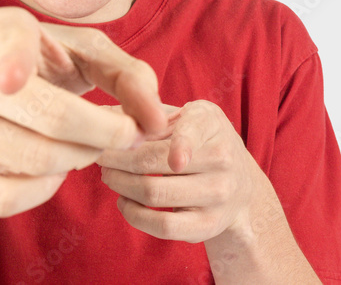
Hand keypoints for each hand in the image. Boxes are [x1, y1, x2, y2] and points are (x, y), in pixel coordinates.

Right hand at [0, 6, 167, 217]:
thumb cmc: (31, 68)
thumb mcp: (74, 51)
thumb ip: (126, 72)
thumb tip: (156, 121)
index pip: (8, 47)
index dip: (13, 62)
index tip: (14, 80)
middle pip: (53, 118)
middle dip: (109, 132)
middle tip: (127, 135)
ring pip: (39, 161)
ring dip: (83, 158)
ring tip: (90, 146)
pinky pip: (9, 199)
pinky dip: (46, 190)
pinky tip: (54, 170)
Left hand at [97, 100, 261, 242]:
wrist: (240, 183)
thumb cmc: (199, 141)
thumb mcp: (184, 116)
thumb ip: (150, 114)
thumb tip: (103, 114)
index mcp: (211, 123)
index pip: (187, 131)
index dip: (163, 139)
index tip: (131, 140)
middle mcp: (222, 158)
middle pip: (153, 162)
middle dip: (115, 159)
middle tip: (99, 156)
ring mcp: (217, 194)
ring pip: (153, 193)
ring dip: (119, 184)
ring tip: (108, 175)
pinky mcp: (208, 225)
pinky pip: (162, 226)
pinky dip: (133, 213)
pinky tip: (124, 200)